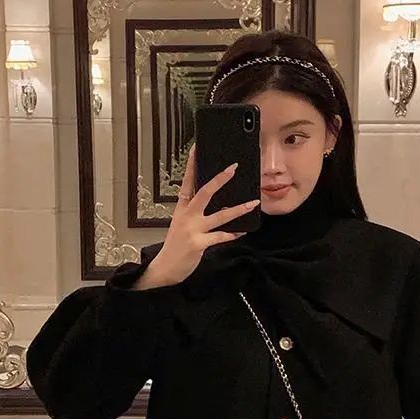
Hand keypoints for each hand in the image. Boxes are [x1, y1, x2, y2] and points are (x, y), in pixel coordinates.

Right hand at [150, 143, 260, 282]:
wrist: (166, 268)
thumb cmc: (176, 246)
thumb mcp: (181, 225)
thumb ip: (195, 213)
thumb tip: (217, 203)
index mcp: (182, 209)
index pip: (187, 182)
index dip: (192, 165)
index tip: (197, 148)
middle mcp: (187, 216)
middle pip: (204, 192)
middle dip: (220, 179)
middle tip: (233, 168)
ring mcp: (192, 230)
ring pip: (220, 215)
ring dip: (238, 209)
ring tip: (252, 203)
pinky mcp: (198, 244)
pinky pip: (221, 236)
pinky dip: (232, 234)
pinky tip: (242, 231)